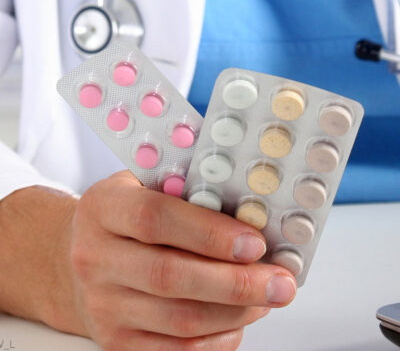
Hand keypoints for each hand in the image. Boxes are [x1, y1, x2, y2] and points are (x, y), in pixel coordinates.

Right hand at [59, 171, 296, 349]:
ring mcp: (103, 304)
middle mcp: (96, 257)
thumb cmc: (125, 216)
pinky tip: (240, 317)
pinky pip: (176, 349)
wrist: (83, 256)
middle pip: (170, 276)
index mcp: (104, 208)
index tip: (255, 243)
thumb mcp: (145, 187)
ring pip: (179, 319)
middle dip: (236, 282)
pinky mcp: (116, 339)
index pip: (154, 218)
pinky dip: (218, 337)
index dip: (208, 232)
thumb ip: (187, 192)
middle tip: (280, 281)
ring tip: (268, 296)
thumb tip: (250, 211)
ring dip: (235, 311)